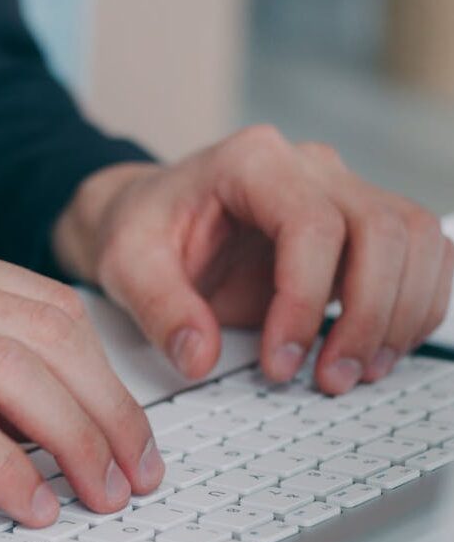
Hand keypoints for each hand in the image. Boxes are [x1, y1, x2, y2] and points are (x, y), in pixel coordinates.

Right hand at [0, 227, 162, 520]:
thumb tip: (46, 404)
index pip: (45, 305)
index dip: (104, 371)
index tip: (129, 427)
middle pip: (45, 336)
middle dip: (107, 409)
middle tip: (134, 469)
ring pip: (11, 372)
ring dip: (74, 440)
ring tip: (99, 493)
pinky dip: (5, 469)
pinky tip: (29, 505)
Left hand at [54, 125, 453, 394]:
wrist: (148, 215)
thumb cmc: (139, 228)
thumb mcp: (124, 266)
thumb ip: (159, 309)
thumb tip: (199, 358)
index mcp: (250, 162)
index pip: (311, 225)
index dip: (305, 301)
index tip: (279, 361)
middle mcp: (307, 168)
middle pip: (381, 229)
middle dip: (368, 315)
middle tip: (331, 379)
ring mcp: (338, 192)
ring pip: (413, 240)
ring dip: (401, 313)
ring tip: (357, 372)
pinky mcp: (353, 226)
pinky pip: (416, 253)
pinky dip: (413, 303)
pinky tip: (379, 348)